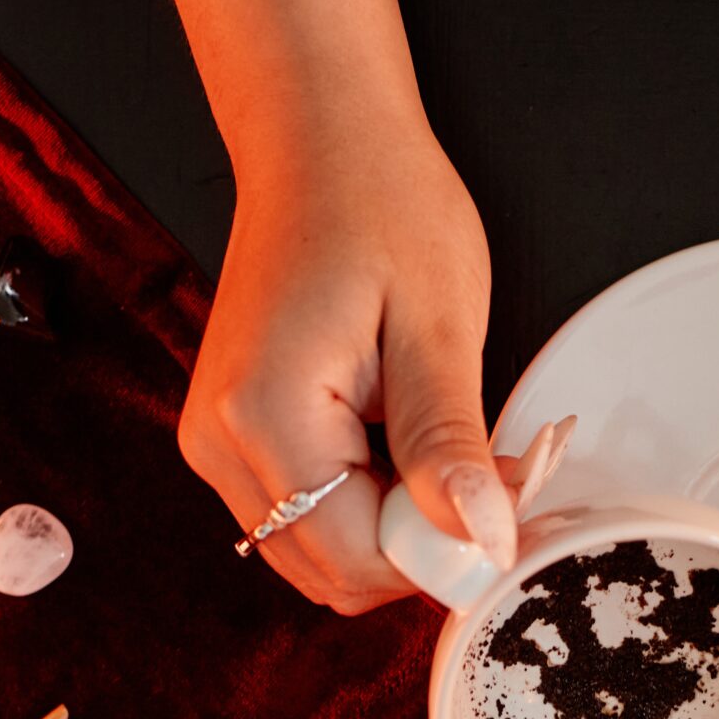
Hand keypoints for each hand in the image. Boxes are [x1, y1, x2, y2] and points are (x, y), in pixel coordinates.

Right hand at [180, 133, 514, 613]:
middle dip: (417, 549)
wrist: (319, 145)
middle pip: (329, 573)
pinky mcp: (230, 441)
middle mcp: (220, 444)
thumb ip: (449, 445)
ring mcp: (217, 446)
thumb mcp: (437, 326)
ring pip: (317, 555)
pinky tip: (402, 450)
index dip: (438, 559)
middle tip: (481, 478)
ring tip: (442, 453)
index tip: (501, 515)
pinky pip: (303, 517)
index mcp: (263, 416)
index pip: (353, 561)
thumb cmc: (378, 204)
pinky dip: (365, 507)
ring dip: (393, 532)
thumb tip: (480, 540)